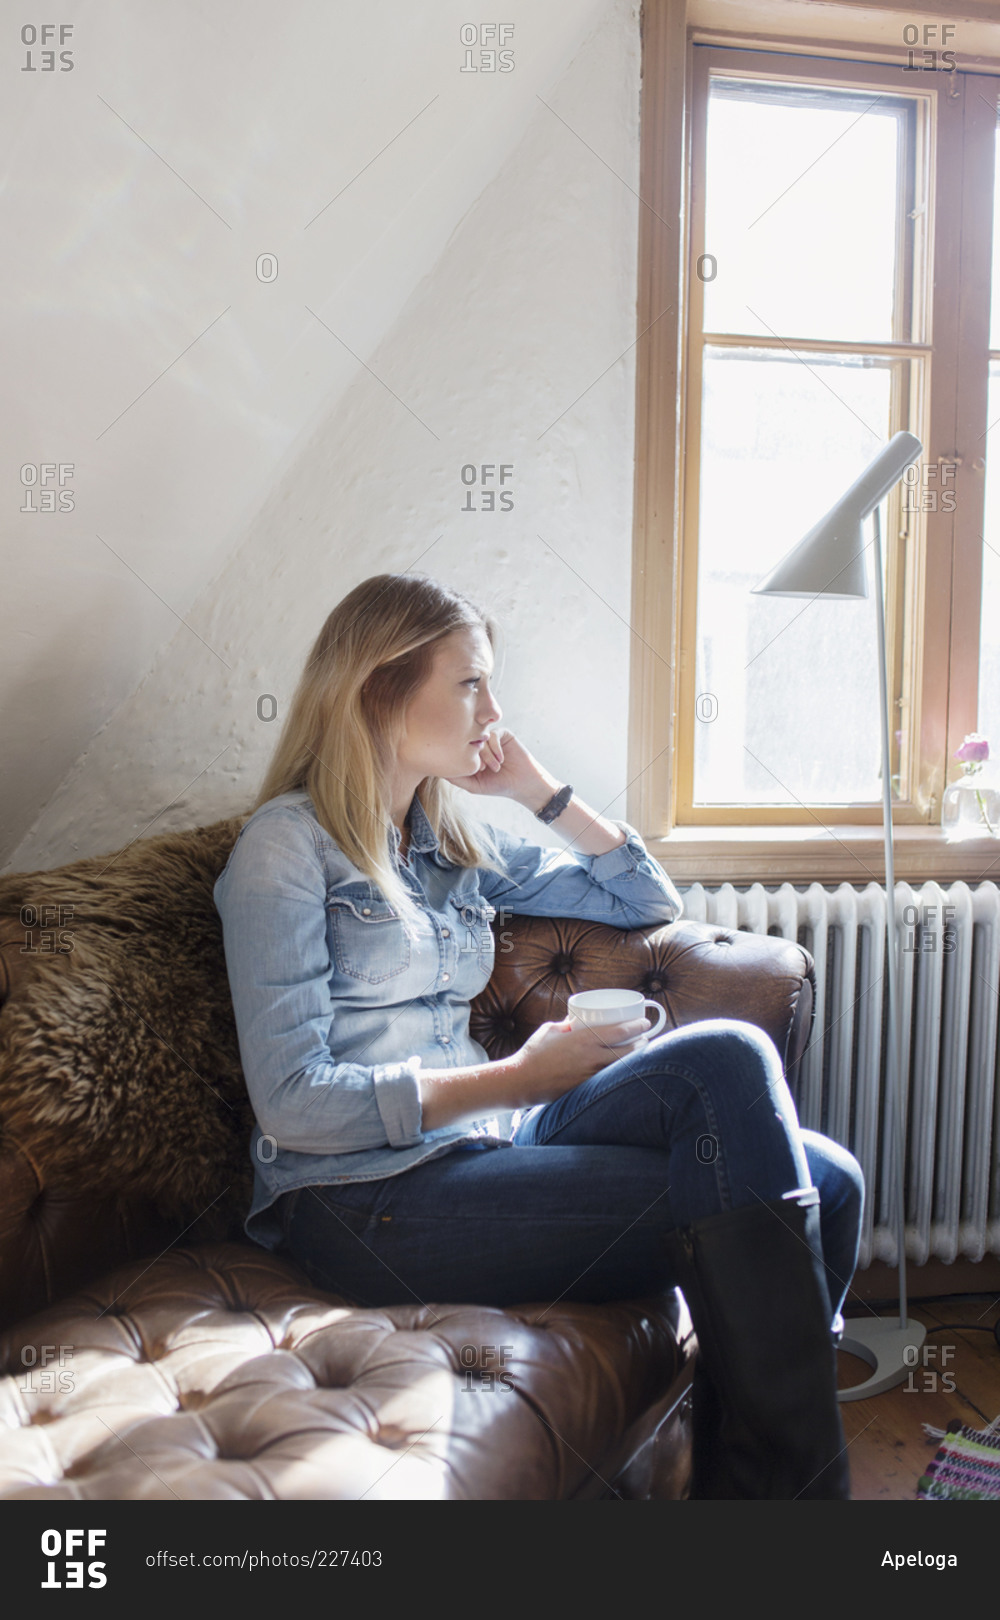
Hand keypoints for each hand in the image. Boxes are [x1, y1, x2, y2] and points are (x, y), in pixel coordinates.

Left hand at [442, 726, 555, 807]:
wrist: (522, 783)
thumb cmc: (497, 785)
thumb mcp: (473, 785)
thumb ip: (457, 778)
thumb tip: (439, 770)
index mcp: (470, 755)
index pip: (457, 749)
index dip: (463, 759)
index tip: (475, 773)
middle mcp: (479, 744)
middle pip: (468, 741)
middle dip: (476, 757)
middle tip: (484, 770)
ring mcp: (490, 738)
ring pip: (481, 738)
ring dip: (487, 755)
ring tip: (495, 768)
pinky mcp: (503, 734)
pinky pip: (493, 735)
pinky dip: (496, 748)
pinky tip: (501, 760)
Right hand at [507, 1015, 650, 1106]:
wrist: (522, 1081)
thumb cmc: (534, 1053)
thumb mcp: (550, 1030)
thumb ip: (566, 1025)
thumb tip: (576, 1019)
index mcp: (584, 1039)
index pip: (619, 1032)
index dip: (636, 1027)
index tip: (645, 1023)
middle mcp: (591, 1057)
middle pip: (627, 1051)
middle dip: (641, 1044)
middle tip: (646, 1038)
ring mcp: (590, 1075)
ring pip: (621, 1068)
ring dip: (634, 1061)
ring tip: (640, 1054)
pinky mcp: (586, 1089)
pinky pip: (608, 1080)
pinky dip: (618, 1075)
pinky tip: (624, 1073)